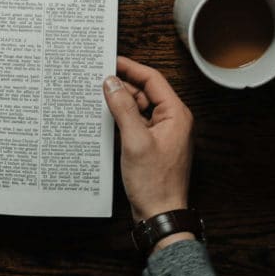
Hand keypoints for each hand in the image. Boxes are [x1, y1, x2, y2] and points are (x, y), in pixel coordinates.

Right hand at [103, 56, 194, 250]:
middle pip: (145, 92)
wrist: (160, 214)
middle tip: (98, 79)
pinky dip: (122, 118)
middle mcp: (172, 121)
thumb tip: (111, 83)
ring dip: (120, 102)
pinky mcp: (152, 144)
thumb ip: (123, 108)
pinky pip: (136, 123)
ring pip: (139, 107)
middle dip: (122, 85)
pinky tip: (106, 118)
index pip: (153, 79)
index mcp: (176, 115)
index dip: (131, 68)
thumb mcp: (134, 140)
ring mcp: (162, 133)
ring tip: (98, 98)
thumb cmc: (154, 183)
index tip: (111, 60)